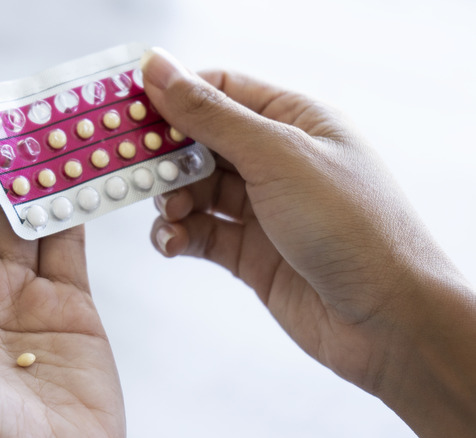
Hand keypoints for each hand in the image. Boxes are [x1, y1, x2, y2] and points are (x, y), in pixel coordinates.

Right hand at [141, 48, 475, 435]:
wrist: (388, 321)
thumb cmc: (352, 226)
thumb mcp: (277, 156)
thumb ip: (211, 115)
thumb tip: (158, 69)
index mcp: (294, 121)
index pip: (221, 91)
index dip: (174, 96)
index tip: (130, 109)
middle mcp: (276, 161)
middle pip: (200, 142)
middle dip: (165, 155)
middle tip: (132, 167)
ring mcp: (262, 209)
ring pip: (193, 190)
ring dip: (170, 199)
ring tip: (169, 212)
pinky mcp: (249, 253)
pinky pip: (199, 233)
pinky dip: (177, 235)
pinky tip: (171, 242)